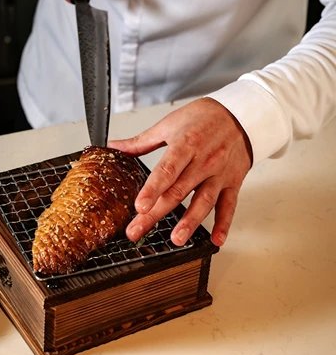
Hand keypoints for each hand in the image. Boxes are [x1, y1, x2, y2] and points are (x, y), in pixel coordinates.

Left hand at [108, 98, 252, 246]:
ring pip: (203, 201)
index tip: (140, 206)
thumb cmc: (203, 118)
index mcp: (185, 145)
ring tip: (176, 239)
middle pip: (177, 191)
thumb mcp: (169, 124)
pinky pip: (229, 205)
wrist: (239, 115)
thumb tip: (115, 147)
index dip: (152, 189)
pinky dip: (224, 223)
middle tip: (137, 230)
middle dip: (156, 214)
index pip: (166, 170)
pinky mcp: (232, 182)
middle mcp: (203, 161)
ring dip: (190, 222)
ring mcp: (219, 174)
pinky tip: (216, 239)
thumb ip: (141, 142)